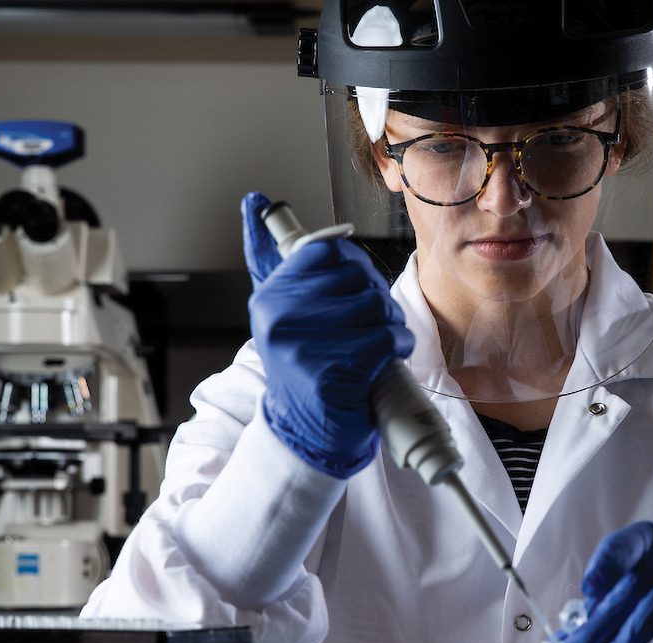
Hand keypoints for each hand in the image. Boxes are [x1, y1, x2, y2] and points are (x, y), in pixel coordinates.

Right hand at [244, 193, 413, 477]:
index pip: (328, 250)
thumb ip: (270, 257)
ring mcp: (301, 346)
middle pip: (357, 278)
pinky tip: (386, 358)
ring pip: (375, 307)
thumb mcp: (282, 310)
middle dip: (377, 298)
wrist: (305, 431)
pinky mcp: (329, 373)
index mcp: (270, 296)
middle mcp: (278, 317)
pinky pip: (383, 340)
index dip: (355, 266)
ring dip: (391, 325)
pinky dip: (397, 347)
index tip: (356, 288)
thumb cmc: (305, 365)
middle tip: (373, 321)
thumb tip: (255, 202)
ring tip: (379, 342)